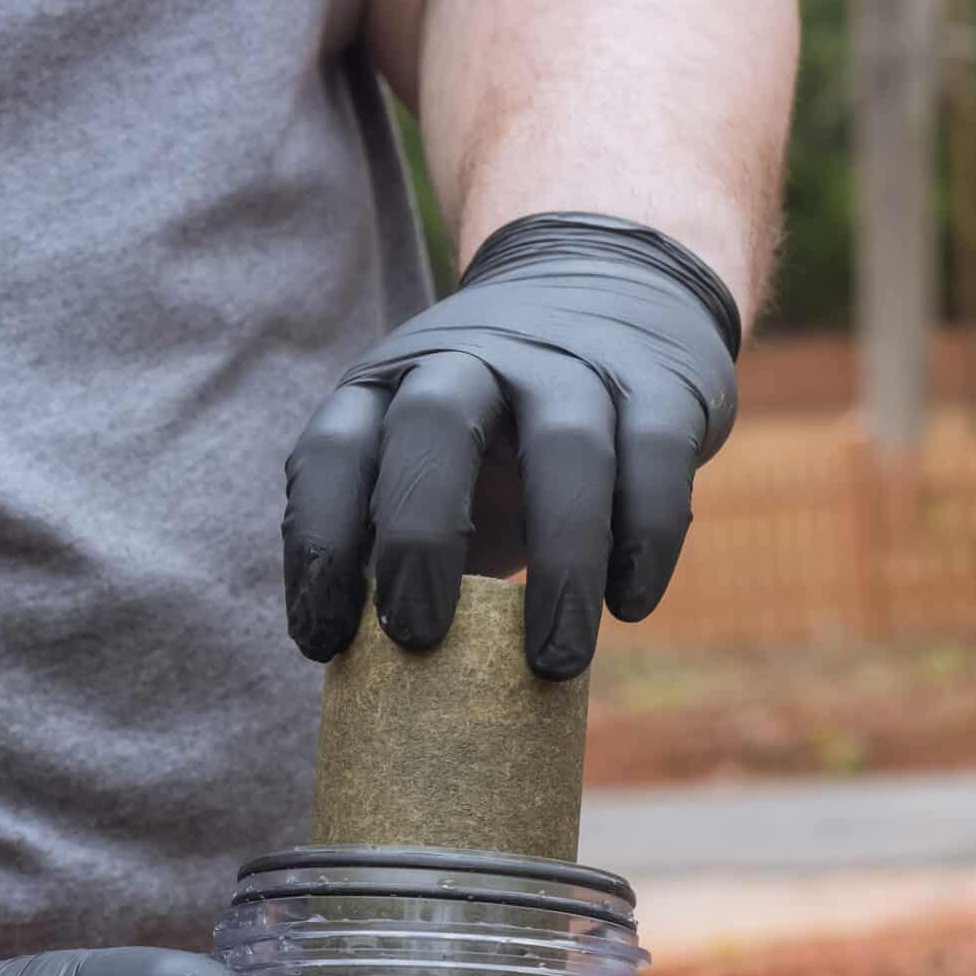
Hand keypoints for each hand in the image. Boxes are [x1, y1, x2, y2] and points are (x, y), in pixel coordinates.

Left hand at [282, 212, 741, 679]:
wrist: (614, 291)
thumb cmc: (498, 432)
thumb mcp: (428, 466)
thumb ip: (394, 542)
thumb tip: (371, 684)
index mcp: (392, 384)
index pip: (334, 449)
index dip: (318, 546)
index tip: (323, 643)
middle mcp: (472, 358)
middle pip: (434, 426)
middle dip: (418, 537)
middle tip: (419, 641)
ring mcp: (570, 363)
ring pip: (566, 448)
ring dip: (560, 561)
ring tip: (554, 663)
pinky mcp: (658, 384)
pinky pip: (655, 458)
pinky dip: (644, 539)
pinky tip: (629, 607)